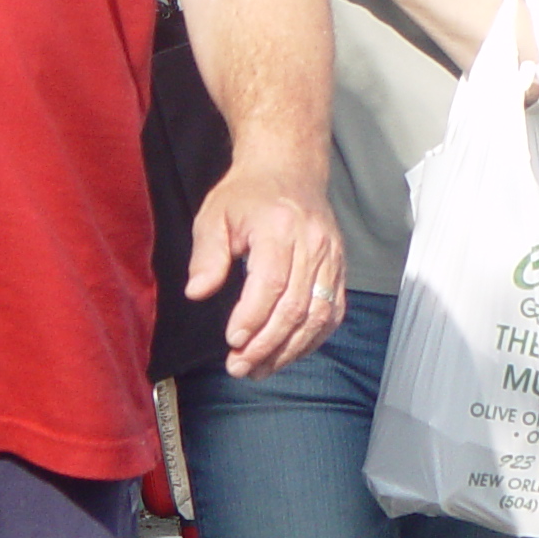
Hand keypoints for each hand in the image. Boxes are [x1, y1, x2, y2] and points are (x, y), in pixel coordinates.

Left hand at [186, 153, 344, 377]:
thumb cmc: (247, 194)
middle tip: (239, 367)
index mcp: (280, 228)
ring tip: (261, 368)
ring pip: (319, 314)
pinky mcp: (340, 266)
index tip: (231, 341)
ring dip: (290, 349)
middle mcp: (313, 243)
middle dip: (266, 344)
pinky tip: (290, 352)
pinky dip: (314, 338)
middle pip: (296, 306)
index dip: (252, 318)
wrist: (289, 168)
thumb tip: (198, 292)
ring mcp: (331, 256)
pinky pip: (334, 310)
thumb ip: (206, 255)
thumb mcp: (213, 215)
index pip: (271, 283)